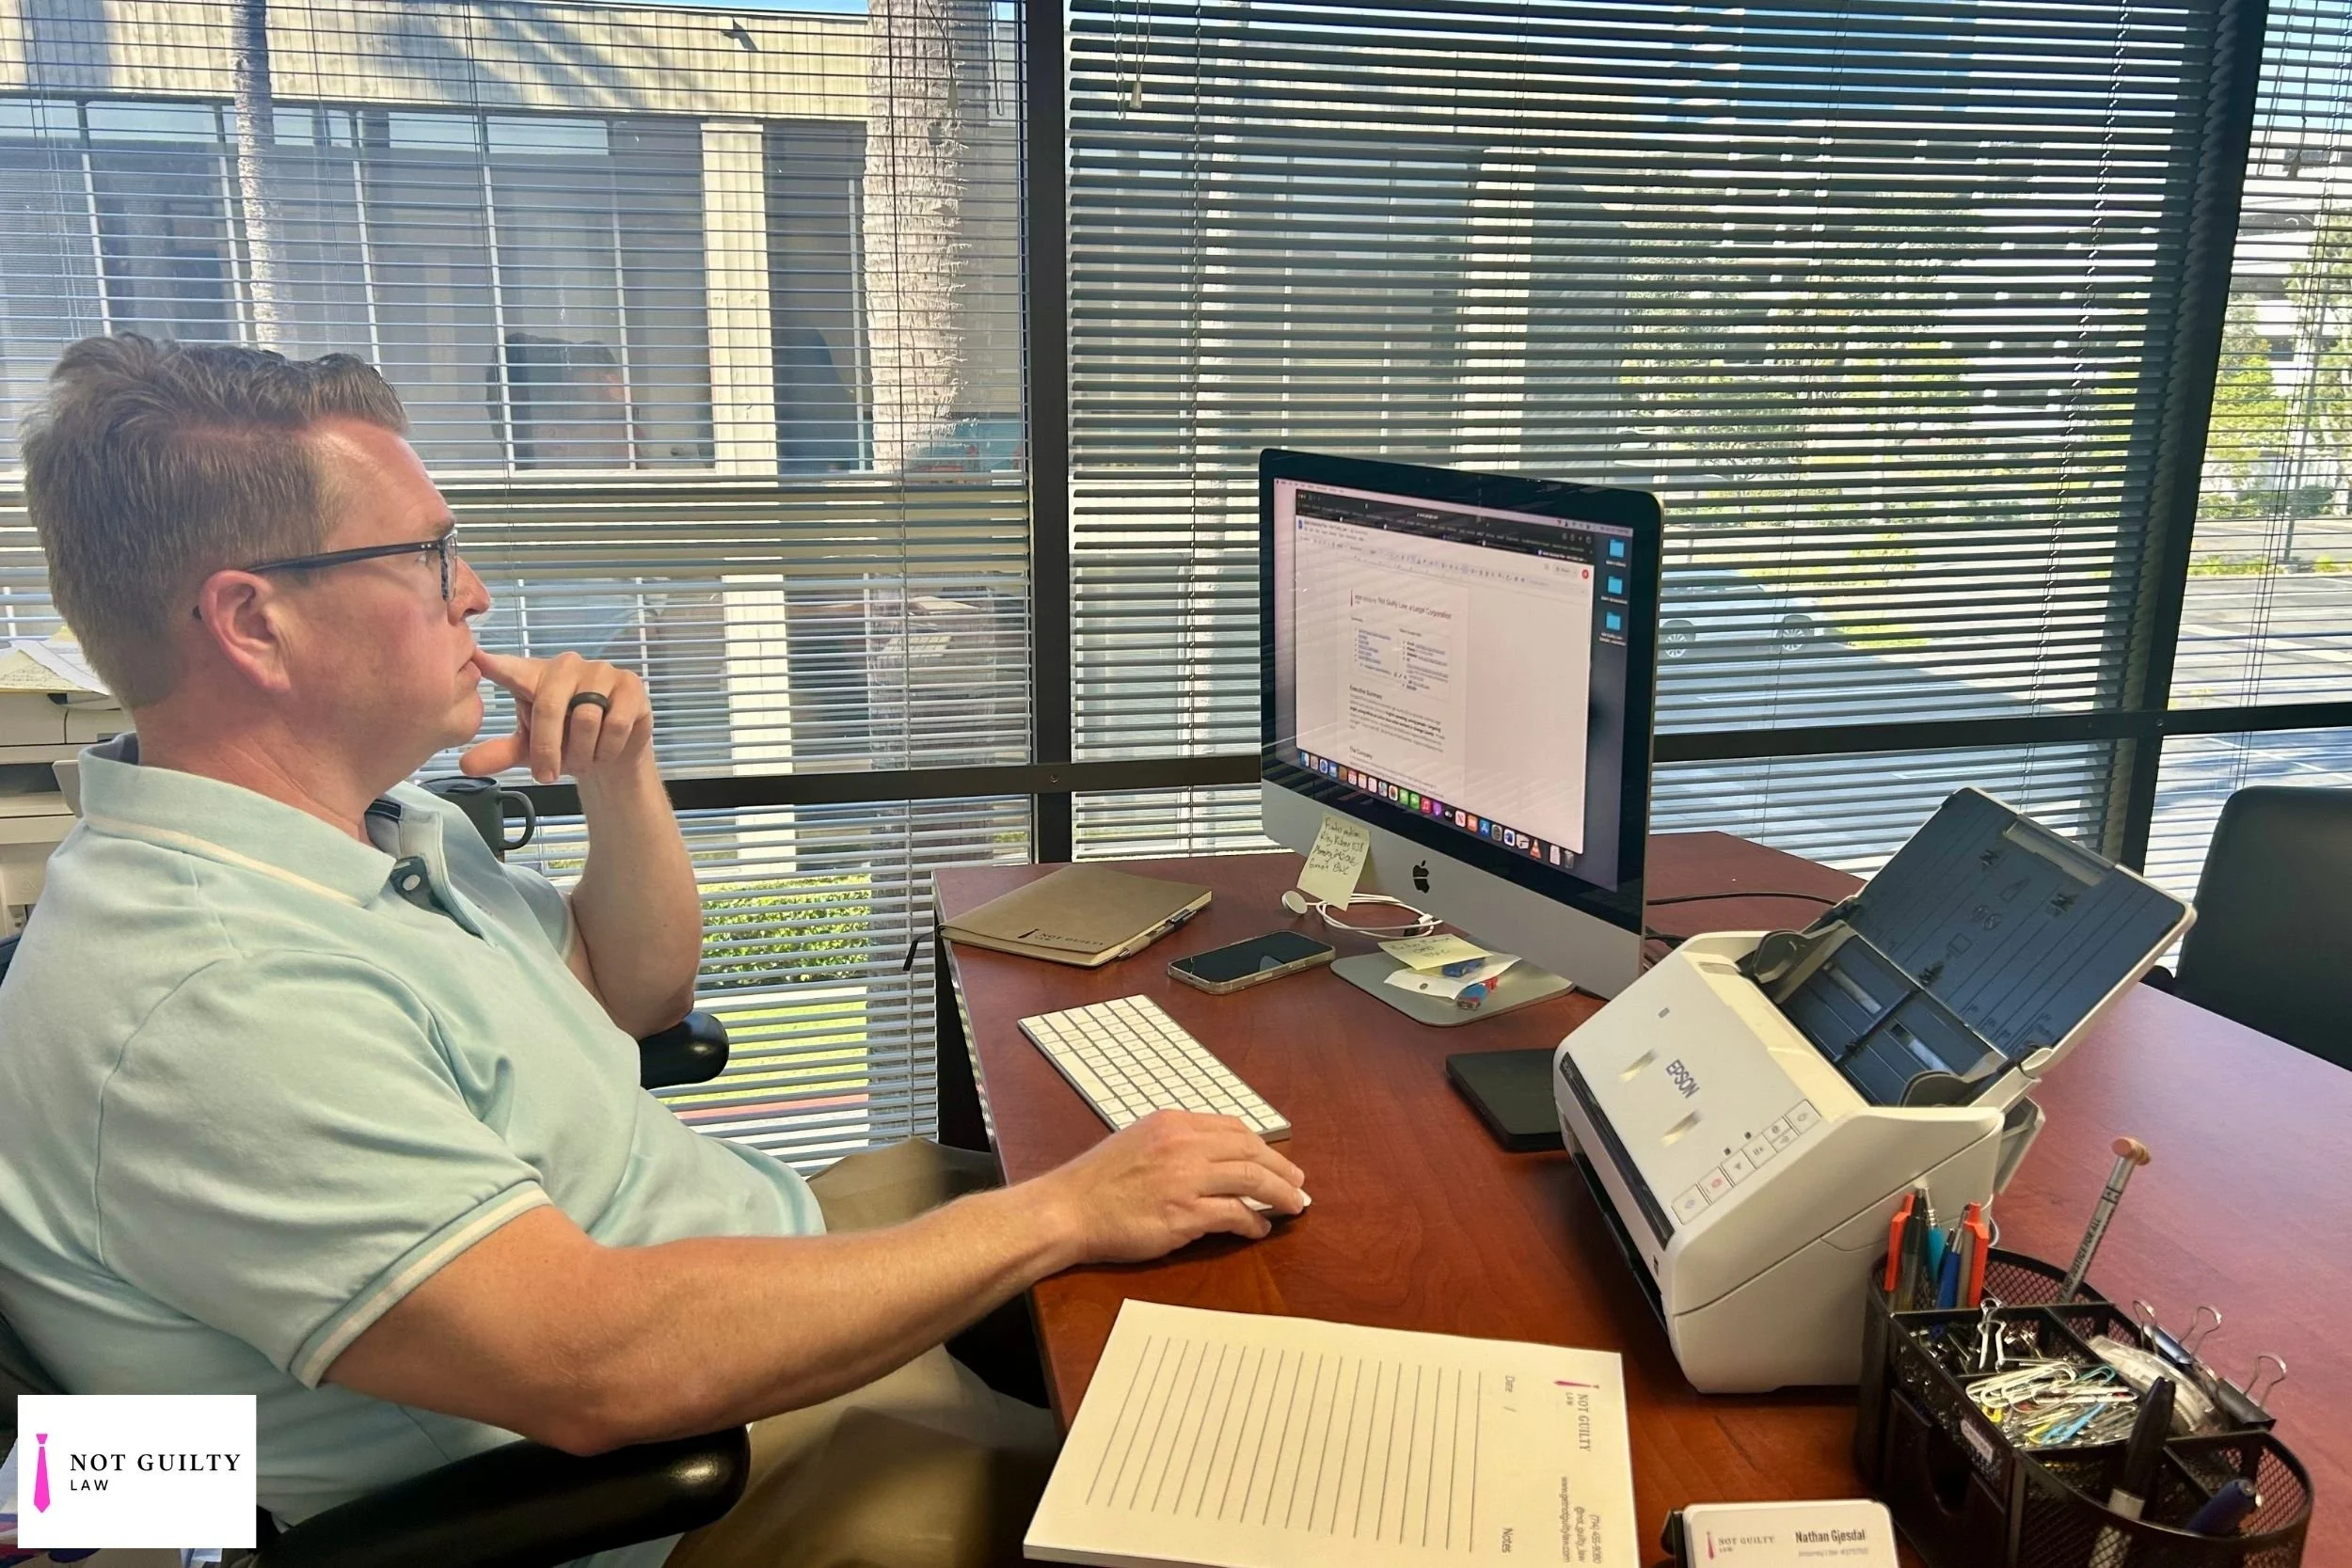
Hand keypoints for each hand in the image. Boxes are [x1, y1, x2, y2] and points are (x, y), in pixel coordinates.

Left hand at [462, 649, 653, 783]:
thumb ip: (500, 753)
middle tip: (547, 776)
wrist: (610, 754)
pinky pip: (615, 724)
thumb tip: (466, 765)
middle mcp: (566, 667)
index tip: (476, 657)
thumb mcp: (529, 751)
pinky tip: (606, 751)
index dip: (495, 664)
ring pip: (586, 720)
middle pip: (550, 706)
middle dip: (548, 749)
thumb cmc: (566, 743)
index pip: (511, 669)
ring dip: (582, 753)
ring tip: (584, 759)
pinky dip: (608, 749)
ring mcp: (600, 672)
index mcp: (534, 677)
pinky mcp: (629, 685)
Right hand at [1033, 1110, 1307, 1264]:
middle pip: (1250, 1150)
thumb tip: (1210, 1158)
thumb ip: (1174, 1143)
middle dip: (1281, 1168)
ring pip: (1251, 1180)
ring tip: (1293, 1206)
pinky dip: (1253, 1222)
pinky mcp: (1185, 1214)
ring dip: (1279, 1194)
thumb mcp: (1137, 1140)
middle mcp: (1183, 1144)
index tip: (1274, 1159)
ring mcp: (1185, 1179)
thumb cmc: (1096, 1181)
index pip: (1232, 1127)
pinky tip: (1259, 1229)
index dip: (1260, 1146)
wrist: (1068, 1209)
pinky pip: (1235, 1215)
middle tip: (1298, 1184)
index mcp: (1172, 1122)